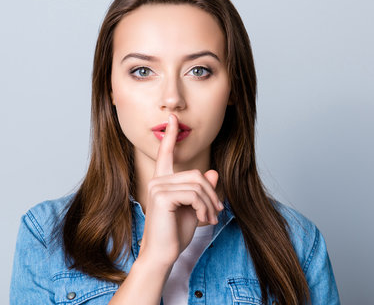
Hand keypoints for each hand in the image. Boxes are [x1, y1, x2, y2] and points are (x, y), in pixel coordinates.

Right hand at [137, 114, 223, 267]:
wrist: (163, 255)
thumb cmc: (175, 234)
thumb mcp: (194, 209)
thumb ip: (201, 191)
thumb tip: (213, 173)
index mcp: (162, 182)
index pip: (166, 154)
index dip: (170, 135)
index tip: (173, 119)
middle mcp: (157, 181)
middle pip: (196, 175)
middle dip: (211, 194)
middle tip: (216, 212)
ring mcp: (158, 187)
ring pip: (197, 184)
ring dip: (210, 203)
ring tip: (211, 218)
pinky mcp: (162, 197)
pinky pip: (194, 194)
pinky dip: (204, 207)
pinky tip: (204, 220)